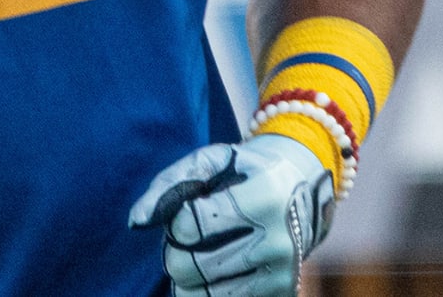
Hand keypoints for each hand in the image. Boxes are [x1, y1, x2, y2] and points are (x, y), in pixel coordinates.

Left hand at [127, 134, 335, 296]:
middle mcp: (278, 240)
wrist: (306, 187)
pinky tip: (218, 269)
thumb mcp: (213, 160)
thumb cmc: (246, 170)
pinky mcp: (282, 293)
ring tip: (202, 252)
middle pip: (187, 266)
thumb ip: (169, 183)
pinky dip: (207, 290)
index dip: (175, 219)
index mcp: (264, 197)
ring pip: (201, 294)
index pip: (186, 226)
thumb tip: (137, 221)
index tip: (191, 208)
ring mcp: (282, 272)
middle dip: (175, 250)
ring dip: (188, 275)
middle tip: (189, 236)